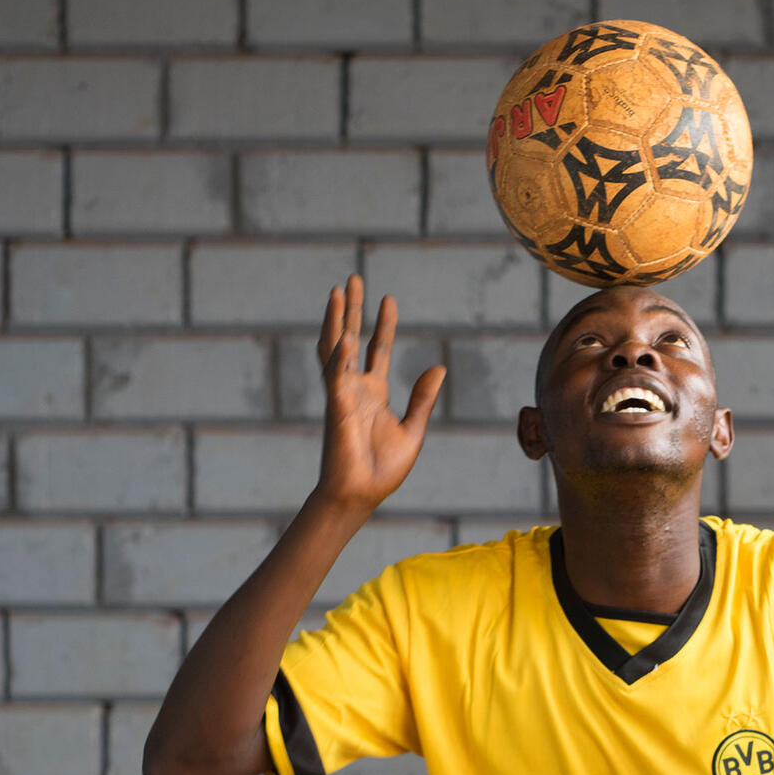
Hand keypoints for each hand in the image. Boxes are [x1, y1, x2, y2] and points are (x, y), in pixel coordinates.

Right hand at [314, 277, 445, 518]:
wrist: (362, 495)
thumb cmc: (383, 470)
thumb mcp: (413, 430)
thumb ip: (423, 398)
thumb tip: (438, 368)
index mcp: (374, 394)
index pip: (378, 350)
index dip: (383, 325)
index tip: (388, 300)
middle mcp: (355, 388)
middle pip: (353, 339)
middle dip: (353, 310)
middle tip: (354, 279)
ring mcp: (342, 394)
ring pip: (335, 348)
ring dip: (337, 320)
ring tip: (339, 290)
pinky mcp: (335, 406)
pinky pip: (335, 375)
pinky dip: (338, 354)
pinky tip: (344, 334)